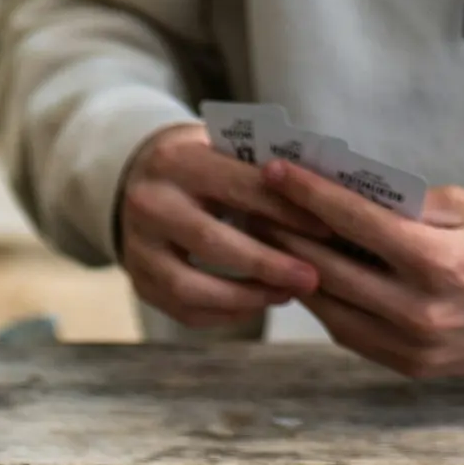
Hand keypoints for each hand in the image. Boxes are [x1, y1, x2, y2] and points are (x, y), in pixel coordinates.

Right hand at [117, 125, 326, 328]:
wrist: (136, 178)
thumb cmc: (201, 164)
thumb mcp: (223, 150)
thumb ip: (261, 171)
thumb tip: (324, 199)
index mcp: (176, 161)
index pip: (238, 189)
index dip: (285, 212)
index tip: (327, 231)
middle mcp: (149, 204)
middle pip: (212, 242)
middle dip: (267, 265)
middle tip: (311, 279)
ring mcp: (137, 247)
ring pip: (191, 287)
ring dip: (245, 297)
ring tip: (285, 295)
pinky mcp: (138, 281)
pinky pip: (183, 309)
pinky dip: (224, 314)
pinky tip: (255, 306)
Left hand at [263, 160, 463, 377]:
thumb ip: (405, 204)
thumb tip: (341, 188)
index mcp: (438, 262)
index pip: (355, 222)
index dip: (309, 193)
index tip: (275, 170)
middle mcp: (419, 310)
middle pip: (329, 268)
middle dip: (285, 232)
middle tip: (253, 205)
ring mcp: (411, 345)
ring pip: (329, 306)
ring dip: (294, 273)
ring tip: (268, 241)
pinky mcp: (408, 366)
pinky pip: (349, 332)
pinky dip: (324, 303)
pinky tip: (305, 278)